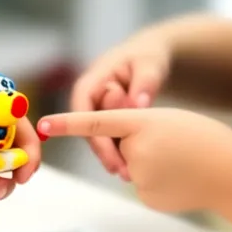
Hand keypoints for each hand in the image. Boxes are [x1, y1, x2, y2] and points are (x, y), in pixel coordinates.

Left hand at [37, 108, 231, 212]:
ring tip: (179, 161)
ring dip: (148, 162)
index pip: (97, 122)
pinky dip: (156, 180)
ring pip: (130, 165)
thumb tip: (117, 157)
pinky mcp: (146, 197)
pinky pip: (141, 183)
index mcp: (143, 122)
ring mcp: (140, 178)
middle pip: (120, 144)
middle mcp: (136, 151)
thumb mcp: (168, 119)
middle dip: (137, 142)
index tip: (43, 125)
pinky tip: (178, 178)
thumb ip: (135, 128)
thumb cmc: (205, 139)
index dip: (67, 123)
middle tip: (172, 143)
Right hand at [69, 29, 172, 179]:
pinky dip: (120, 152)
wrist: (149, 58)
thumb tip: (138, 105)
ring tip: (130, 174)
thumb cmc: (148, 57)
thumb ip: (144, 83)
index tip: (104, 150)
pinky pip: (109, 139)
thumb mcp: (149, 65)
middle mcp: (89, 99)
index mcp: (92, 81)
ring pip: (98, 138)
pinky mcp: (106, 121)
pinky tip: (135, 167)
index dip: (87, 131)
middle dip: (103, 151)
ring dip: (112, 156)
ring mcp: (96, 111)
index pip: (82, 109)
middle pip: (88, 129)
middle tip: (121, 170)